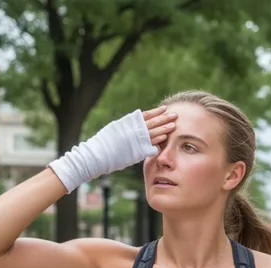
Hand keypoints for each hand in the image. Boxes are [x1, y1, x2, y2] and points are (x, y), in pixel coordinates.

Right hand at [48, 106, 178, 192]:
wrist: (95, 155)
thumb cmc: (102, 144)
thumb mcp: (115, 130)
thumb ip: (126, 127)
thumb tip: (135, 125)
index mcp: (126, 122)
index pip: (145, 115)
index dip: (155, 112)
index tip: (164, 108)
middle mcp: (131, 129)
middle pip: (151, 122)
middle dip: (164, 118)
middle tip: (175, 114)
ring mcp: (133, 139)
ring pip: (152, 131)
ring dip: (164, 128)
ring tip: (174, 124)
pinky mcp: (134, 150)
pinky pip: (149, 143)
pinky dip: (157, 140)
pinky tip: (165, 138)